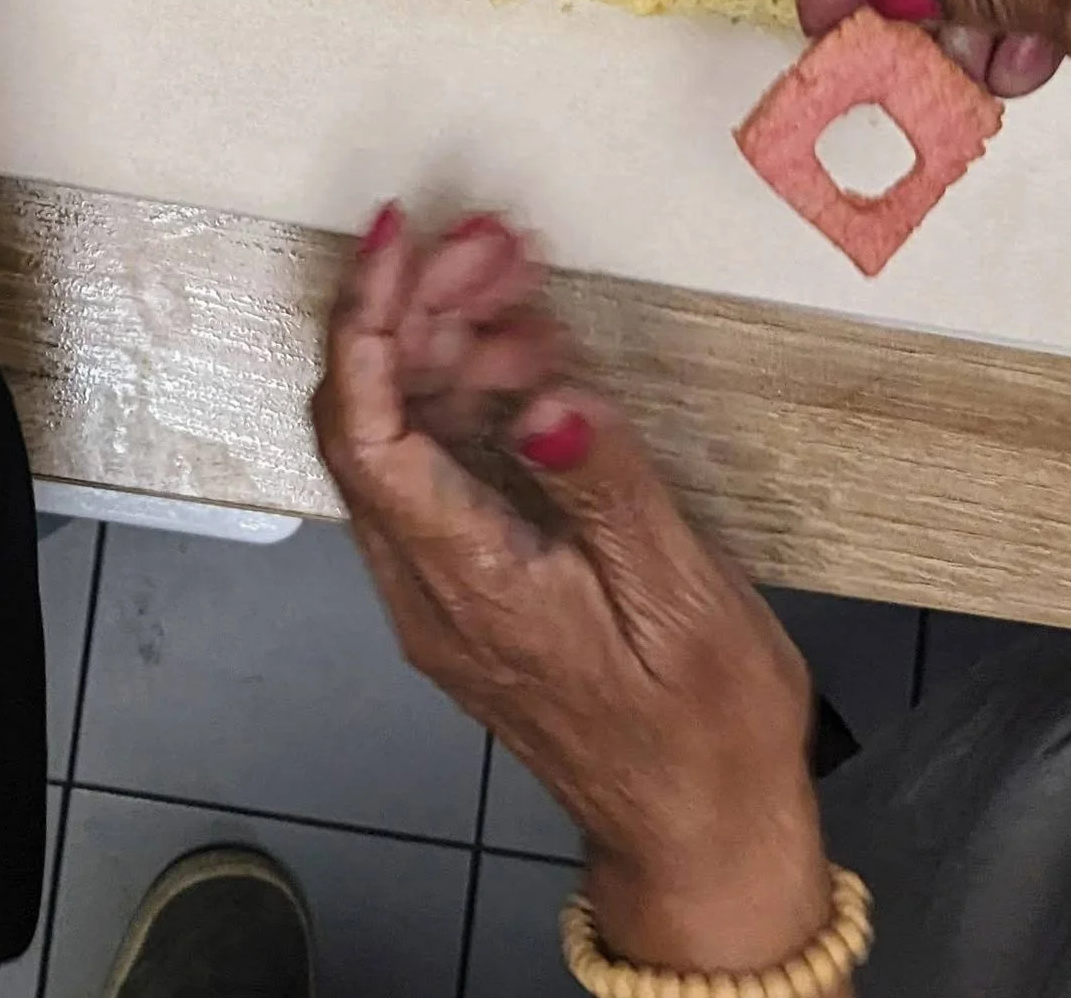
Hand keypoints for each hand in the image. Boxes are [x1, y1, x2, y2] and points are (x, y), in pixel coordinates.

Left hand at [314, 209, 838, 980]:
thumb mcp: (680, 599)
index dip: (366, 322)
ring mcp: (444, 582)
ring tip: (519, 273)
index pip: (368, 433)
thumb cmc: (703, 729)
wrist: (703, 834)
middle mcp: (429, 582)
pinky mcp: (473, 578)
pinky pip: (447, 464)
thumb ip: (607, 488)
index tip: (395, 235)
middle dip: (421, 306)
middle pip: (379, 415)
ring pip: (411, 431)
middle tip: (493, 238)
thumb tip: (547, 398)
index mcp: (466, 583)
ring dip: (452, 340)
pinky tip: (533, 350)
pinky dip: (477, 392)